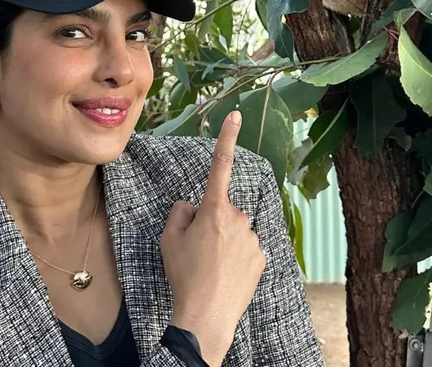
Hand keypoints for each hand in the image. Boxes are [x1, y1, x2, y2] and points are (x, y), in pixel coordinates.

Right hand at [160, 111, 266, 366]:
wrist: (206, 315)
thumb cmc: (184, 276)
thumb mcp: (169, 241)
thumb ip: (179, 215)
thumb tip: (190, 207)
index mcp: (214, 210)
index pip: (220, 166)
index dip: (227, 139)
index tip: (236, 115)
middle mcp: (239, 219)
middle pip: (223, 212)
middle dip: (212, 224)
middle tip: (197, 251)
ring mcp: (254, 238)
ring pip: (236, 232)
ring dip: (225, 243)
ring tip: (210, 268)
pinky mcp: (263, 256)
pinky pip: (246, 250)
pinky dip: (236, 259)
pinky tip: (225, 276)